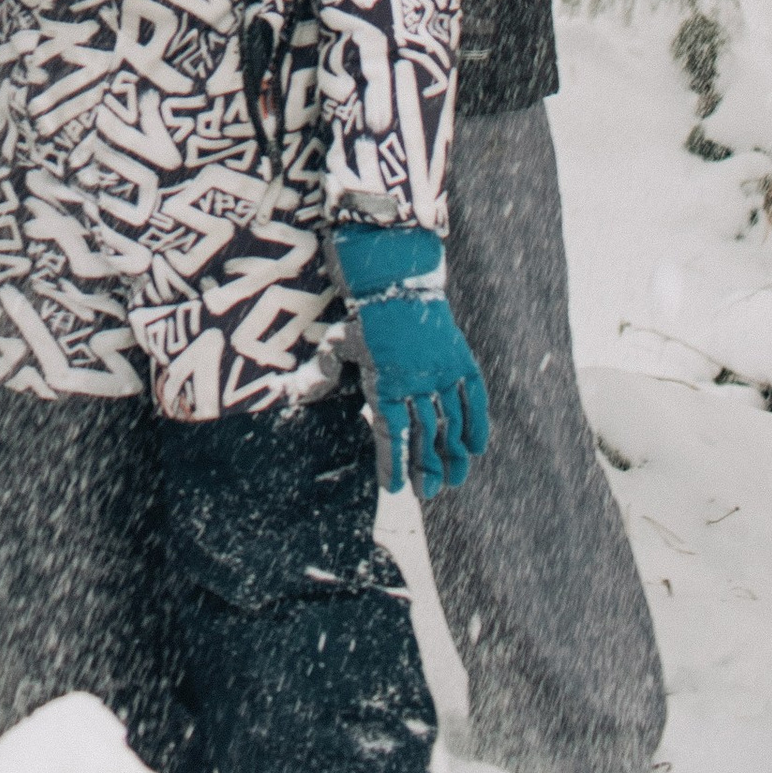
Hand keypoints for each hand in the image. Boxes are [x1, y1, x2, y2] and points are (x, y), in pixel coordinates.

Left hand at [333, 229, 490, 500]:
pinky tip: (477, 448)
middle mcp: (416, 381)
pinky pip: (474, 397)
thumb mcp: (338, 343)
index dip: (393, 463)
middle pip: (423, 436)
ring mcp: (442, 371)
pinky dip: (478, 423)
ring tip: (454, 481)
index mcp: (385, 382)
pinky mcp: (460, 359)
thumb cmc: (363, 316)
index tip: (394, 489)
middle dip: (426, 469)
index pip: (390, 433)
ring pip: (451, 423)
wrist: (397, 278)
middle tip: (427, 494)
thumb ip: (321, 373)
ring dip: (453, 455)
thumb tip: (292, 394)